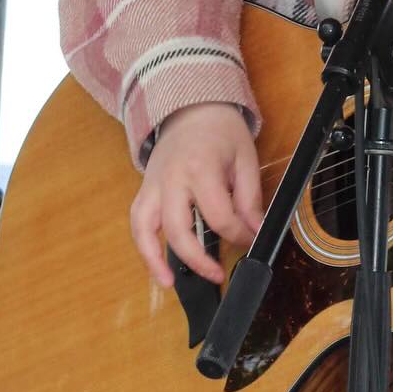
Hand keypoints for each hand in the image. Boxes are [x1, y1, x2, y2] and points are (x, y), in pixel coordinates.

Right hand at [130, 101, 264, 286]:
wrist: (191, 108)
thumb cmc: (221, 131)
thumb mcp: (246, 158)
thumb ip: (250, 198)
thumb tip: (255, 232)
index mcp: (200, 168)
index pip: (218, 216)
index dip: (238, 234)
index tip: (251, 239)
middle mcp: (170, 180)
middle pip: (178, 229)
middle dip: (198, 258)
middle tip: (218, 274)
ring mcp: (152, 185)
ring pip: (145, 228)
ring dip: (154, 260)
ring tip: (170, 283)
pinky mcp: (144, 190)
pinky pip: (137, 222)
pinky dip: (143, 246)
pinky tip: (156, 266)